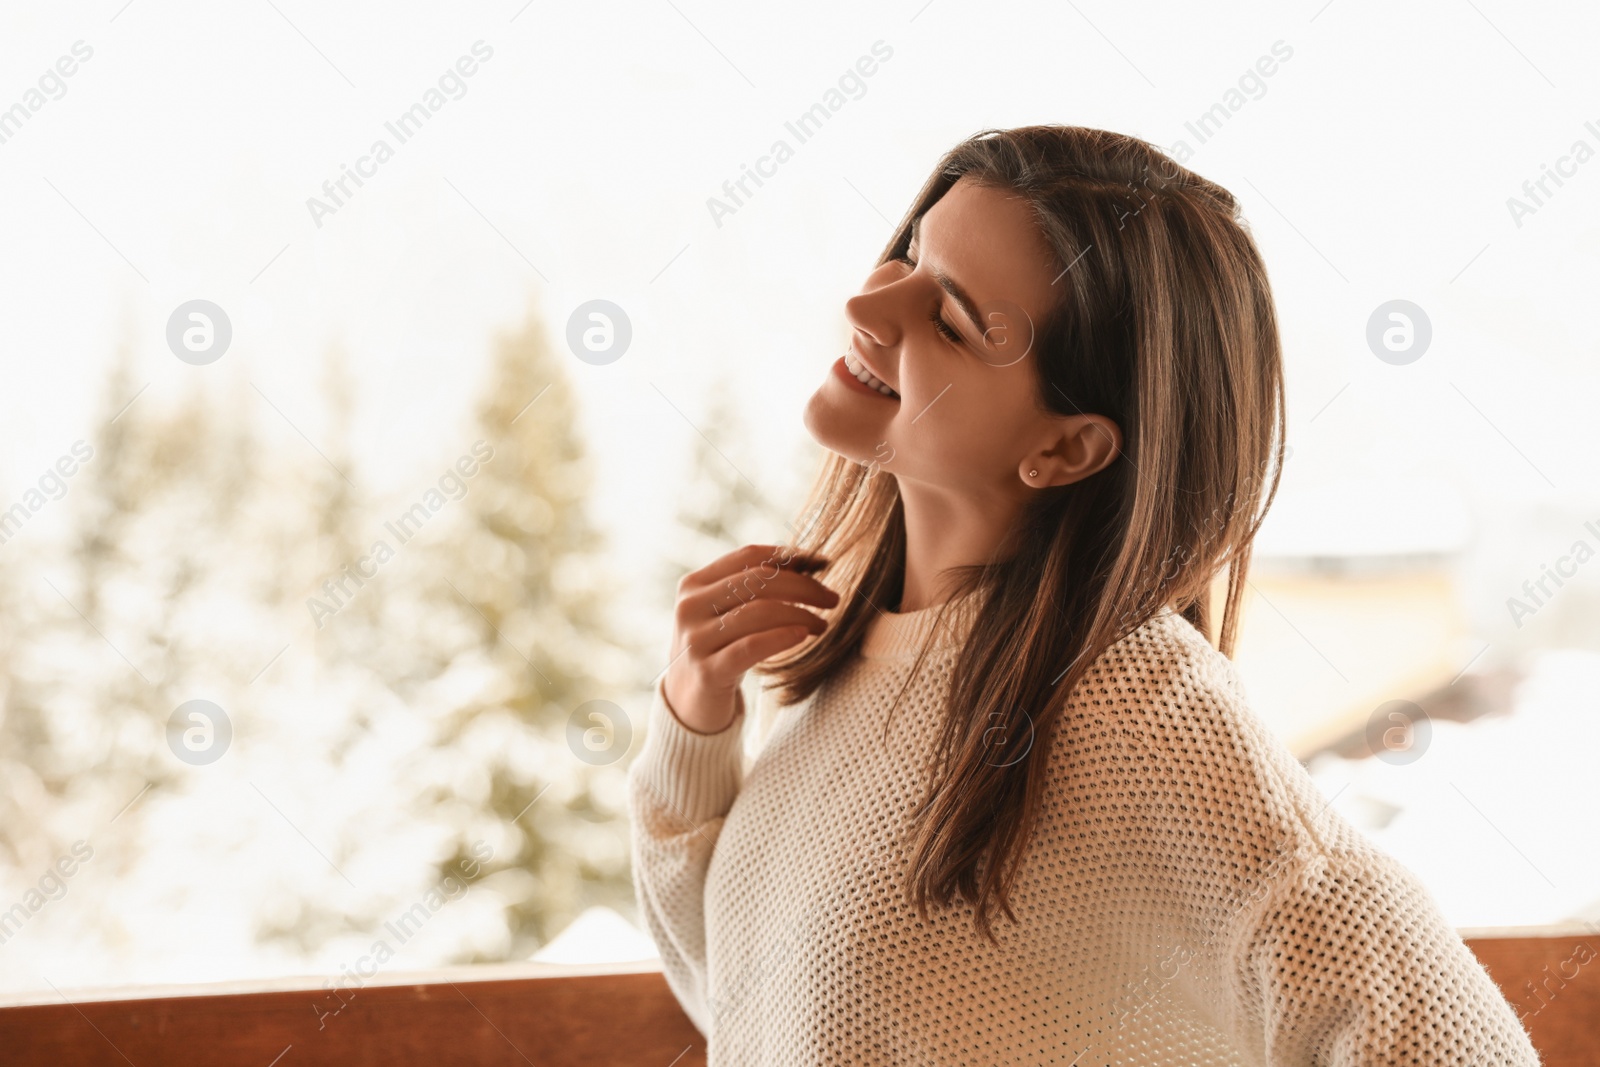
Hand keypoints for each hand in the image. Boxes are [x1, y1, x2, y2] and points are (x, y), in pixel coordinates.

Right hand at [662, 543, 837, 733]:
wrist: (689, 704)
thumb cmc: (721, 650)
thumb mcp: (729, 613)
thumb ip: (758, 587)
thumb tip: (811, 562)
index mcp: (694, 584)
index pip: (749, 556)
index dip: (791, 555)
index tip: (824, 564)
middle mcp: (690, 607)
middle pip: (757, 580)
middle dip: (803, 586)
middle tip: (832, 599)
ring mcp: (695, 640)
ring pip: (758, 612)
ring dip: (800, 615)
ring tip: (822, 624)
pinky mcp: (707, 672)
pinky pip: (751, 647)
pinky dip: (781, 637)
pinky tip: (803, 636)